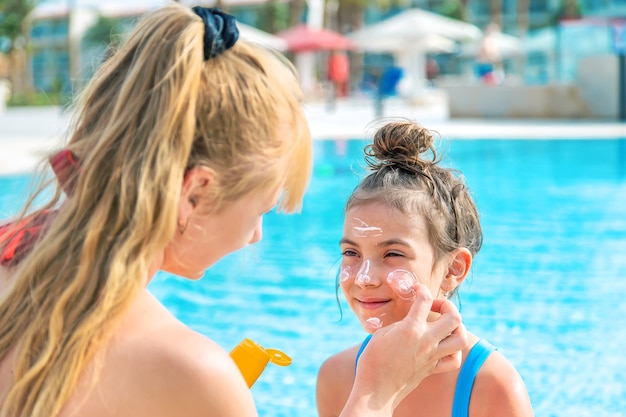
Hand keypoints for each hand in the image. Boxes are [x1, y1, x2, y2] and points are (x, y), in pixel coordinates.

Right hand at [339, 283, 466, 416]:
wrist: (375, 390)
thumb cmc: (372, 360)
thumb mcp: (382, 333)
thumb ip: (401, 323)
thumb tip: (412, 319)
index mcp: (410, 329)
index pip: (425, 299)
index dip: (421, 289)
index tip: (416, 290)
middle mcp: (426, 341)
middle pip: (454, 317)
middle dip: (447, 306)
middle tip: (434, 307)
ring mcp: (432, 356)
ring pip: (461, 338)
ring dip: (456, 327)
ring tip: (443, 325)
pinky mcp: (432, 369)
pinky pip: (454, 360)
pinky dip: (453, 351)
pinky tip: (442, 346)